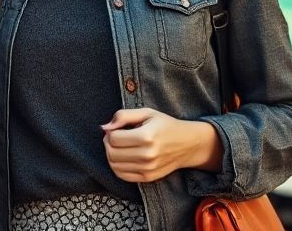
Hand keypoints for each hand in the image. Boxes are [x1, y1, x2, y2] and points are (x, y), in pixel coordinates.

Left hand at [101, 108, 222, 182]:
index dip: (111, 131)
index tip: (117, 128)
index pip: (113, 138)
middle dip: (108, 143)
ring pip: (114, 165)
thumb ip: (123, 116)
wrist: (187, 144)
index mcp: (147, 136)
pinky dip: (117, 166)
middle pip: (112, 153)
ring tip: (119, 146)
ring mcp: (147, 168)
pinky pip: (122, 175)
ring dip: (111, 155)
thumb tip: (104, 127)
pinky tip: (123, 157)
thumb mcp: (146, 113)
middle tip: (115, 137)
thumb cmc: (165, 125)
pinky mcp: (148, 177)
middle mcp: (147, 155)